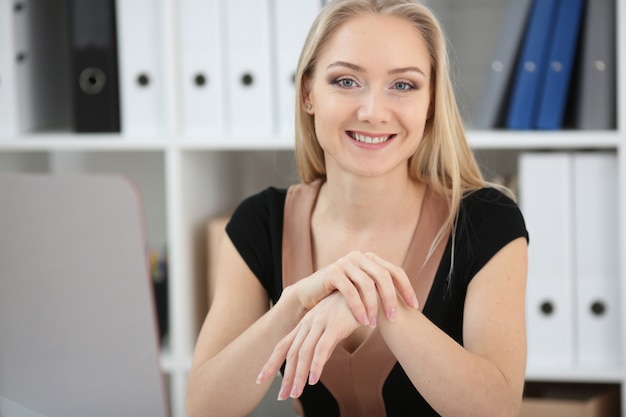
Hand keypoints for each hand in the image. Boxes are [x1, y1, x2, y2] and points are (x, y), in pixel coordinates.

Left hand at [256, 292, 359, 399]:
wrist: (368, 294)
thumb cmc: (351, 311)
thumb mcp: (332, 328)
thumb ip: (322, 345)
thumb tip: (316, 366)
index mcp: (306, 324)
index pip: (283, 345)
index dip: (272, 362)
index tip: (261, 378)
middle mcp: (309, 323)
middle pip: (291, 352)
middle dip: (285, 376)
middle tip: (282, 396)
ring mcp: (321, 323)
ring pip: (304, 352)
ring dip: (299, 375)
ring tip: (296, 393)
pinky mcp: (335, 325)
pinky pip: (322, 348)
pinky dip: (317, 365)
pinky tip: (314, 379)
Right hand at [290, 251, 418, 326]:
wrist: (310, 294)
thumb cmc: (339, 296)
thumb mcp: (362, 290)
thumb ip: (379, 290)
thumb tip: (405, 302)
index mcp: (370, 259)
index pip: (395, 270)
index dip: (406, 288)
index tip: (415, 306)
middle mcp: (359, 257)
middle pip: (383, 276)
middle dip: (390, 298)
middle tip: (394, 317)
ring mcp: (345, 262)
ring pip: (367, 284)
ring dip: (373, 306)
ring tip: (374, 324)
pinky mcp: (332, 272)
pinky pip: (350, 290)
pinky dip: (358, 307)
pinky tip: (362, 321)